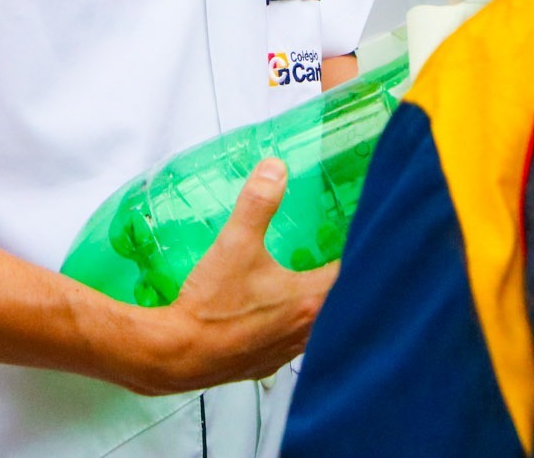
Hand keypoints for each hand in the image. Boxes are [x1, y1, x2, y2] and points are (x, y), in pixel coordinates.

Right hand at [116, 159, 336, 394]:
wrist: (178, 355)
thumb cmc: (210, 306)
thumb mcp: (234, 244)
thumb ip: (258, 203)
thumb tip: (275, 170)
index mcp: (308, 300)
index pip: (350, 275)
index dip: (355, 254)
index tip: (354, 238)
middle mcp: (306, 331)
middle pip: (338, 303)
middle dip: (337, 279)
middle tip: (331, 256)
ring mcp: (287, 351)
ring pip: (317, 326)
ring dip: (316, 305)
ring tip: (306, 282)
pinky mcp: (267, 363)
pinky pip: (292, 342)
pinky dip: (292, 326)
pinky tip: (274, 313)